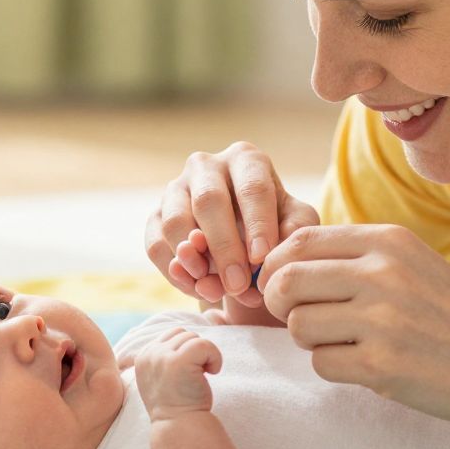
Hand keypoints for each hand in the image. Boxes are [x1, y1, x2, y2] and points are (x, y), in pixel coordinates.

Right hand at [134, 328, 222, 421]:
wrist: (180, 426)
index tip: (189, 373)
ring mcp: (162, 357)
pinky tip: (212, 374)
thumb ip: (164, 358)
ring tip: (202, 376)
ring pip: (195, 338)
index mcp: (143, 357)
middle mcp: (149, 354)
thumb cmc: (177, 405)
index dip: (186, 350)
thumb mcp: (160, 378)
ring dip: (205, 355)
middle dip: (195, 351)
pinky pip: (205, 345)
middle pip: (183, 334)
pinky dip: (215, 357)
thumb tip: (184, 337)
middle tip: (197, 375)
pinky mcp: (179, 361)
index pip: (171, 335)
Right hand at [146, 142, 319, 309]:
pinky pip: (155, 245)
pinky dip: (174, 272)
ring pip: (175, 223)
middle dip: (224, 247)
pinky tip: (198, 288)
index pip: (252, 188)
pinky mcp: (155, 216)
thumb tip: (268, 252)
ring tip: (215, 289)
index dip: (257, 224)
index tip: (261, 258)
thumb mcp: (295, 222)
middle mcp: (206, 166)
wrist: (243, 238)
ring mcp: (175, 188)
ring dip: (194, 261)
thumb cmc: (275, 224)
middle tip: (237, 284)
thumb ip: (293, 231)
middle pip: (209, 202)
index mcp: (246, 159)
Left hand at [257, 224, 449, 427]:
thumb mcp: (415, 266)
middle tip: (306, 321)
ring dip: (312, 341)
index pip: (301, 240)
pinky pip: (321, 363)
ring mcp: (382, 318)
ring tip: (348, 344)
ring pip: (298, 325)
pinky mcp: (380, 364)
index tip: (289, 290)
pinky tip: (368, 367)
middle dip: (283, 305)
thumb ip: (358, 257)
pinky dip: (336, 369)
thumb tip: (281, 263)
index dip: (279, 267)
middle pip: (287, 280)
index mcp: (390, 240)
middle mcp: (383, 272)